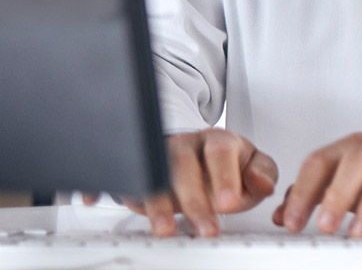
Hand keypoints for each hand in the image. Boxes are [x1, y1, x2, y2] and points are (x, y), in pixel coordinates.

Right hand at [86, 129, 276, 237]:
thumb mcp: (251, 163)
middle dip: (194, 200)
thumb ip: (262, 174)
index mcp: (216, 139)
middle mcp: (184, 145)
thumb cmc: (222, 162)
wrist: (193, 150)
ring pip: (149, 174)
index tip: (230, 203)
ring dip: (155, 204)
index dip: (224, 176)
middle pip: (183, 165)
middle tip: (206, 227)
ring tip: (164, 230)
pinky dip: (99, 186)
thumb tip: (264, 185)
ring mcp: (155, 157)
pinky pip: (114, 175)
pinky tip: (91, 199)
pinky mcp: (132, 170)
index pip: (221, 150)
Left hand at [272, 133, 361, 238]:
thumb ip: (316, 194)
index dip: (303, 191)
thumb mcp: (350, 180)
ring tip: (359, 232)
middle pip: (355, 161)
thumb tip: (281, 215)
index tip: (292, 222)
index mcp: (352, 147)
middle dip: (337, 195)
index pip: (321, 161)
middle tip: (325, 227)